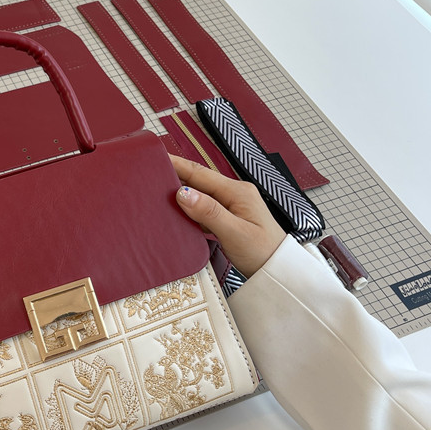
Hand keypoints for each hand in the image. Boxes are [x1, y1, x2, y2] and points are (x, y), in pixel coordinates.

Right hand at [170, 155, 285, 276]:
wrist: (278, 271)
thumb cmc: (263, 252)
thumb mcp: (235, 233)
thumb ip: (209, 212)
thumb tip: (183, 194)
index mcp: (237, 192)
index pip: (201, 173)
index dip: (178, 165)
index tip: (158, 158)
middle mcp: (235, 194)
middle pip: (199, 180)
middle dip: (176, 176)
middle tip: (152, 174)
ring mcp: (232, 205)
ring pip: (200, 194)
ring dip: (181, 193)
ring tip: (159, 192)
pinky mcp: (228, 218)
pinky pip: (204, 208)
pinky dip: (189, 208)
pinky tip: (178, 213)